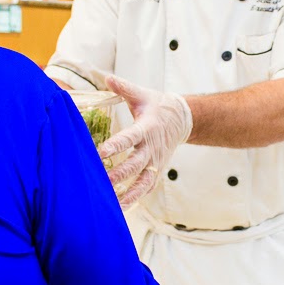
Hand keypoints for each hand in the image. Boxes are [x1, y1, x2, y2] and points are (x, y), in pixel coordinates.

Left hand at [99, 75, 191, 206]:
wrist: (182, 119)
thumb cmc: (158, 106)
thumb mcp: (142, 94)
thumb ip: (124, 88)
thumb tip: (107, 77)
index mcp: (147, 128)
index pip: (130, 138)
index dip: (116, 145)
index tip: (101, 152)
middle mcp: (152, 148)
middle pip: (134, 164)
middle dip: (118, 174)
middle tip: (101, 181)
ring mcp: (155, 161)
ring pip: (142, 181)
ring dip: (128, 193)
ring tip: (112, 202)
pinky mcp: (157, 170)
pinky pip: (146, 187)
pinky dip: (135, 198)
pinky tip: (121, 207)